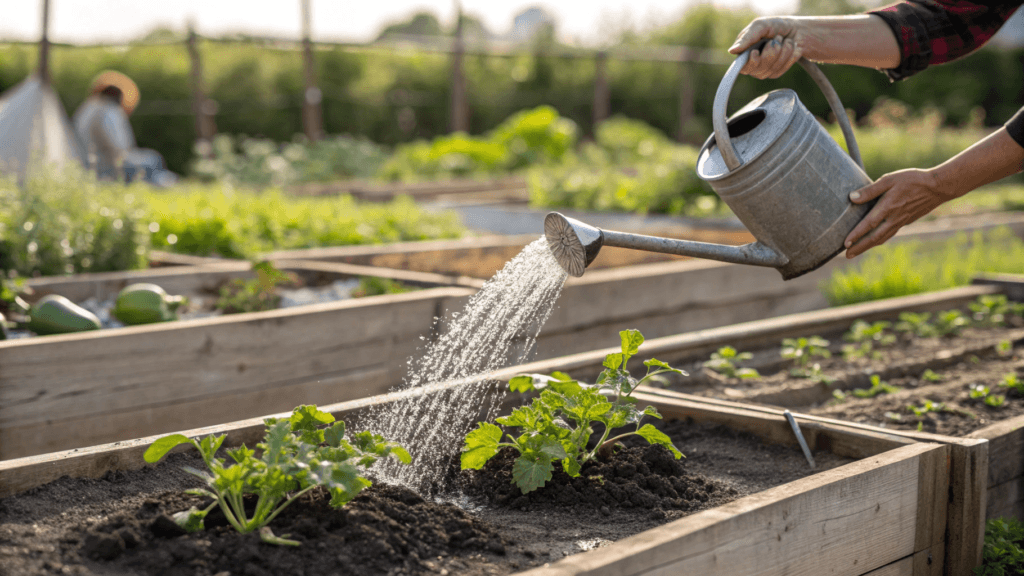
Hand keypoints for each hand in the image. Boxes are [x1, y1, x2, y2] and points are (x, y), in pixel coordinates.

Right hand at [729, 18, 805, 78]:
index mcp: (743, 51)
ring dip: (783, 51)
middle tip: (778, 38)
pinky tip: (791, 47)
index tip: (756, 52)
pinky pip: (782, 69)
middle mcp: (751, 63)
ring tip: (785, 40)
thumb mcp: (760, 25)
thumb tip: (731, 51)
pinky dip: (790, 56)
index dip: (750, 62)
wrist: (797, 29)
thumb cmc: (775, 26)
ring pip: (771, 70)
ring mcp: (763, 70)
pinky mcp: (776, 72)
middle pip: (758, 69)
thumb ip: (747, 37)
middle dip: (771, 52)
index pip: (741, 66)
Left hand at [843, 169, 959, 257]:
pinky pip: (889, 234)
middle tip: (846, 255)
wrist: (938, 187)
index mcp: (887, 207)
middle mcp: (893, 218)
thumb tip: (852, 198)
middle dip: (859, 247)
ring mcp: (901, 222)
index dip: (856, 234)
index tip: (845, 243)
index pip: (868, 224)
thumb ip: (870, 190)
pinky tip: (874, 241)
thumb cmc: (912, 180)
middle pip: (874, 237)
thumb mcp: (889, 180)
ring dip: (868, 246)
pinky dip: (879, 240)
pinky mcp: (906, 221)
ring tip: (856, 252)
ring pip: (882, 238)